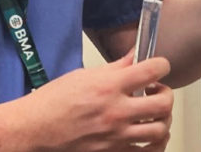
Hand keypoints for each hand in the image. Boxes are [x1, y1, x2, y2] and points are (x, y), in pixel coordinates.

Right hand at [26, 51, 173, 150]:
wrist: (34, 130)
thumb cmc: (52, 102)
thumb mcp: (84, 76)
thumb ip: (115, 68)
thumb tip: (135, 56)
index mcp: (109, 86)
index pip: (152, 70)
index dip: (162, 65)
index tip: (160, 67)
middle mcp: (116, 112)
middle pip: (163, 103)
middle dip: (166, 94)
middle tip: (158, 91)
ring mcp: (116, 136)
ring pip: (160, 130)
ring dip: (163, 119)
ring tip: (154, 114)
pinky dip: (155, 144)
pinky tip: (150, 136)